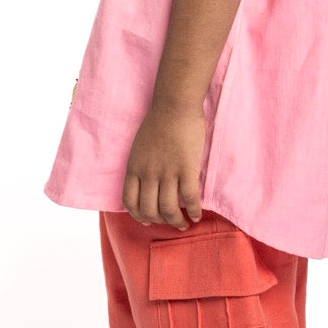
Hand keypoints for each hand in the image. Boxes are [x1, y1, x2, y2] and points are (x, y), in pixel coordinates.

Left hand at [122, 104, 204, 229]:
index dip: (138, 215)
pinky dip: (193, 211)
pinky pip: (189, 198)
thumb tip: (147, 181)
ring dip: (176, 221)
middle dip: (159, 221)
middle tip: (170, 223)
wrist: (174, 104)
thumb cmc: (158, 121)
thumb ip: (141, 165)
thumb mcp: (139, 146)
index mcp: (134, 167)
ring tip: (183, 223)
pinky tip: (197, 215)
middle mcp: (148, 173)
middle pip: (149, 210)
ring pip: (168, 209)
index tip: (147, 220)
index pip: (130, 202)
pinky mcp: (186, 168)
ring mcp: (167, 172)